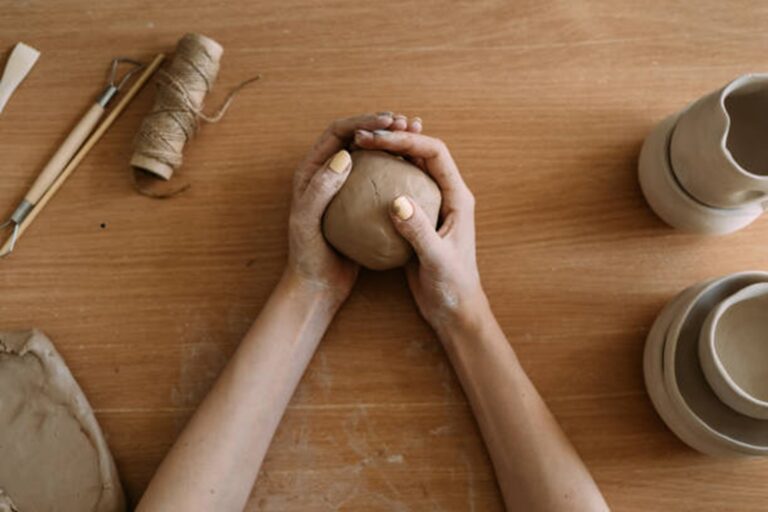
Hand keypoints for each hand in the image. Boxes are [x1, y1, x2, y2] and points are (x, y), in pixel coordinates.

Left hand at [286, 112, 422, 303]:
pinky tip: (419, 174)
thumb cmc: (307, 256)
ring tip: (418, 137)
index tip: (391, 120)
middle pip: (358, 138)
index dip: (365, 120)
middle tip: (410, 122)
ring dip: (395, 144)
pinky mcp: (361, 206)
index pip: (338, 132)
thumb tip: (345, 155)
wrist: (316, 287)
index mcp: (311, 169)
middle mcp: (328, 174)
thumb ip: (320, 189)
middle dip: (383, 124)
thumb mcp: (307, 222)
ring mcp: (346, 189)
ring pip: (373, 157)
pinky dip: (399, 172)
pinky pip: (382, 181)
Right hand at [353, 129, 486, 333]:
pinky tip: (355, 182)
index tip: (376, 139)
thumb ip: (419, 231)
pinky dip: (378, 180)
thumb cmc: (452, 287)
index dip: (406, 140)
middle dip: (392, 139)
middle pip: (420, 153)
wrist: (454, 311)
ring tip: (356, 149)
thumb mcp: (436, 261)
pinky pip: (395, 190)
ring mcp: (429, 206)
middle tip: (360, 138)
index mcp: (458, 197)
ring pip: (407, 169)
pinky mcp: (415, 221)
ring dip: (384, 156)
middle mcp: (445, 195)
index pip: (434, 152)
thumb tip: (397, 201)